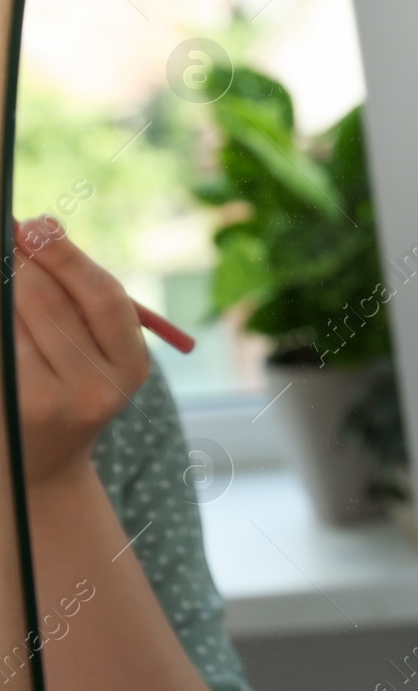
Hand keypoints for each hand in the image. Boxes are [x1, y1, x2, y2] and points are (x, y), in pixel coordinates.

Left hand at [12, 215, 149, 489]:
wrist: (39, 467)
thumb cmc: (65, 388)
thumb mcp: (92, 348)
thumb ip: (77, 294)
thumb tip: (41, 224)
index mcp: (131, 367)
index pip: (102, 298)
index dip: (67, 256)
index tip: (37, 223)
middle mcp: (97, 390)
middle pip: (49, 304)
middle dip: (22, 265)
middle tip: (9, 236)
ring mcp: (49, 404)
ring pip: (12, 323)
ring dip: (4, 293)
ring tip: (9, 279)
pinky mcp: (12, 408)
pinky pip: (1, 346)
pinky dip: (0, 324)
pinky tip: (7, 323)